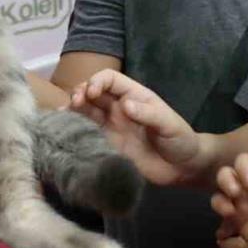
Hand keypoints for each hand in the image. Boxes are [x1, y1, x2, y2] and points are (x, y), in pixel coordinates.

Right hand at [69, 69, 208, 185]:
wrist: (182, 169)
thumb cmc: (180, 140)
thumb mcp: (168, 124)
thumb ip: (148, 114)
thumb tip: (125, 105)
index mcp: (134, 95)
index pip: (110, 79)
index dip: (98, 81)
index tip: (92, 93)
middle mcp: (119, 108)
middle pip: (93, 92)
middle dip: (81, 92)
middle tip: (75, 102)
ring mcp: (112, 126)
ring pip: (87, 110)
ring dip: (75, 108)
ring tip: (66, 112)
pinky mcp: (107, 144)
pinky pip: (87, 132)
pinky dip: (75, 128)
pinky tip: (65, 128)